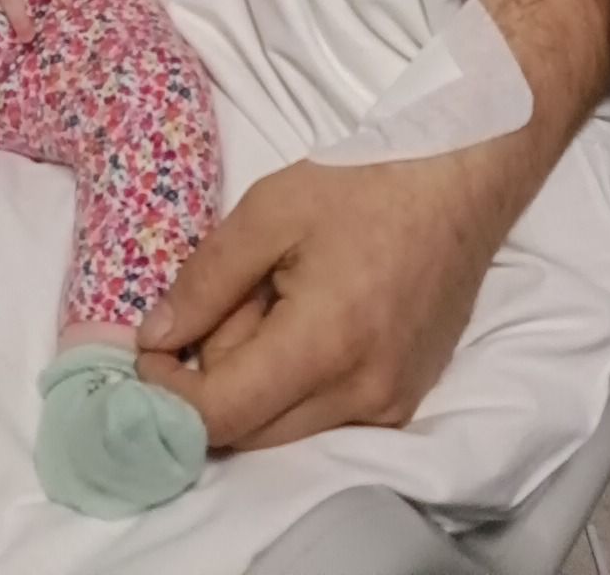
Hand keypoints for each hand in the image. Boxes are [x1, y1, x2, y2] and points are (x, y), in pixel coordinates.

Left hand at [136, 153, 495, 448]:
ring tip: (275, 299)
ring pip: (284, 429)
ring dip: (257, 379)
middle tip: (231, 300)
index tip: (149, 350)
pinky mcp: (405, 400)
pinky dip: (296, 381)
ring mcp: (391, 406)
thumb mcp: (269, 211)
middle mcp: (362, 396)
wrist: (460, 178)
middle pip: (248, 432)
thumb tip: (154, 339)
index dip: (168, 391)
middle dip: (216, 377)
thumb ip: (205, 280)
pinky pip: (324, 416)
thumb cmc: (365, 182)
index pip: (221, 415)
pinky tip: (309, 316)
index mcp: (324, 346)